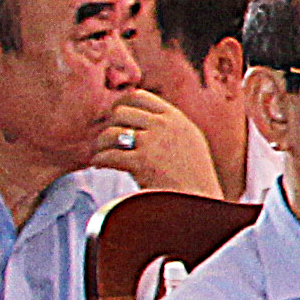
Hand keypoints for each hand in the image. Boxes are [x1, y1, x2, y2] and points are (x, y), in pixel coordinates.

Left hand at [95, 89, 219, 197]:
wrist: (200, 202)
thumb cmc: (194, 176)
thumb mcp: (190, 140)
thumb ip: (169, 126)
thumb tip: (142, 117)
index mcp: (175, 118)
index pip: (139, 96)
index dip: (121, 103)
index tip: (114, 114)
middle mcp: (163, 126)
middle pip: (121, 112)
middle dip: (110, 125)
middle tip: (107, 139)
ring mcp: (152, 143)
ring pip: (111, 132)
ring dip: (101, 143)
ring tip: (101, 152)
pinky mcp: (141, 163)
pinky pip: (108, 155)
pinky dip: (100, 160)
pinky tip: (100, 164)